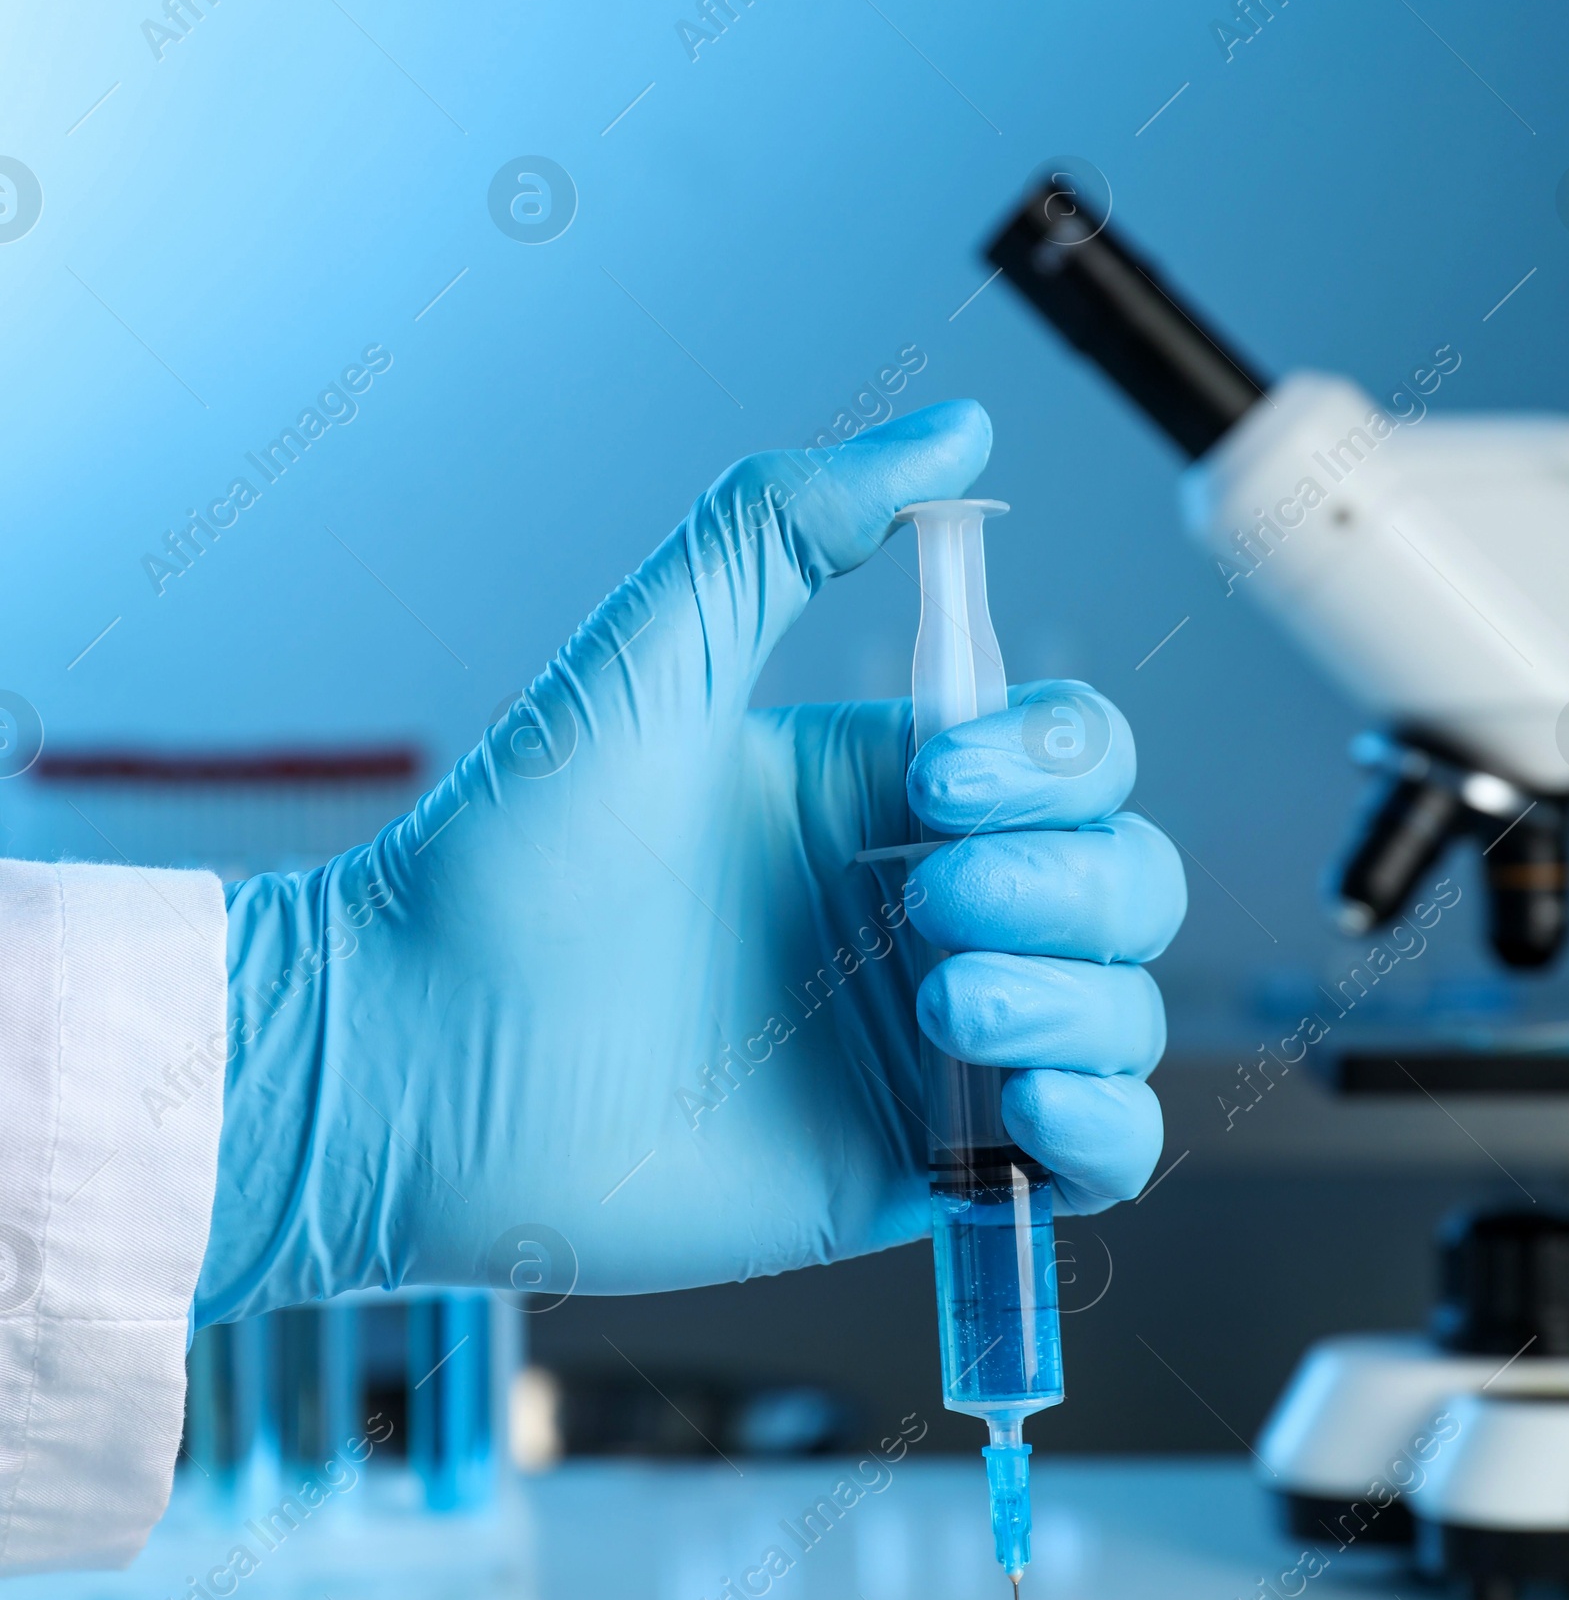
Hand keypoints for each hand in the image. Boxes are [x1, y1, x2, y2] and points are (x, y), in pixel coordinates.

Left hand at [194, 401, 1185, 1320]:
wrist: (414, 1059)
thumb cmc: (507, 863)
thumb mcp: (652, 659)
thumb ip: (787, 527)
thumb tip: (956, 429)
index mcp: (877, 798)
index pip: (1073, 763)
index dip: (1051, 768)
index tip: (930, 786)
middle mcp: (915, 918)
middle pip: (1124, 884)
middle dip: (1067, 885)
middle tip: (929, 905)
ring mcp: (919, 1052)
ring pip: (1119, 1015)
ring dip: (1077, 1003)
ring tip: (947, 1009)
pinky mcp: (904, 1170)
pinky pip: (1087, 1160)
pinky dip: (1102, 1133)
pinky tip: (1029, 1112)